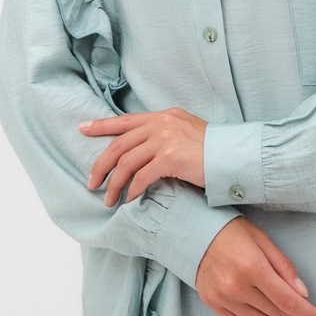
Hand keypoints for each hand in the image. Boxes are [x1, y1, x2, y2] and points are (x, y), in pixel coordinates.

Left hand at [79, 108, 206, 205]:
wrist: (233, 155)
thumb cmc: (213, 148)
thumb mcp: (186, 130)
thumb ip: (165, 133)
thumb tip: (144, 147)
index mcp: (163, 115)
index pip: (126, 120)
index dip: (102, 125)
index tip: (83, 128)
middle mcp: (161, 123)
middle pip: (119, 144)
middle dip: (101, 165)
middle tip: (91, 183)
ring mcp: (165, 139)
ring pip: (126, 162)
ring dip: (114, 184)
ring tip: (109, 199)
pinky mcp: (170, 157)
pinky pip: (141, 176)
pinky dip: (133, 190)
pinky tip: (131, 199)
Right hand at [196, 217, 315, 315]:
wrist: (193, 231)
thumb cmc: (230, 230)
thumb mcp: (262, 238)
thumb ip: (283, 266)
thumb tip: (302, 292)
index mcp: (252, 267)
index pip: (288, 300)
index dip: (311, 314)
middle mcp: (237, 287)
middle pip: (277, 315)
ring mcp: (223, 299)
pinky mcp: (214, 305)